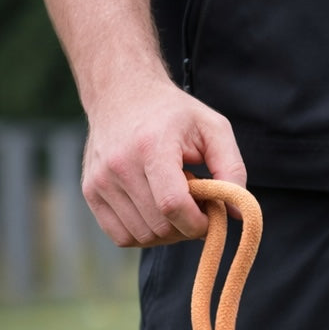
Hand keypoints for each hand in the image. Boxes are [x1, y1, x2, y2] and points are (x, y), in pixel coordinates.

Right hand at [82, 72, 245, 247]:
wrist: (121, 93)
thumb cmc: (175, 114)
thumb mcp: (214, 129)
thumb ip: (233, 170)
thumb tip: (237, 214)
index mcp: (151, 147)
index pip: (173, 206)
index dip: (199, 223)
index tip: (210, 214)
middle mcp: (118, 165)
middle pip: (160, 226)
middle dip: (187, 226)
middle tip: (194, 203)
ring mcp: (99, 180)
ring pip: (143, 236)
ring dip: (167, 231)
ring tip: (172, 198)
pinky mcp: (90, 192)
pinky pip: (122, 236)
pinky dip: (145, 234)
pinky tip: (154, 211)